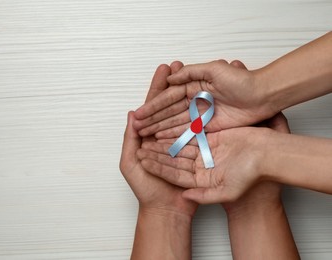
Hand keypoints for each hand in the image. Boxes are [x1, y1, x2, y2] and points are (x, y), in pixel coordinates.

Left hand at [120, 62, 197, 218]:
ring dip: (189, 92)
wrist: (168, 211)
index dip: (158, 88)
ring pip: (186, 113)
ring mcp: (183, 140)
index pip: (154, 107)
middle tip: (178, 64)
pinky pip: (200, 128)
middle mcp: (167, 135)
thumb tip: (131, 115)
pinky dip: (202, 112)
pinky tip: (206, 96)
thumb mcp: (131, 164)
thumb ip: (129, 139)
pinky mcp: (198, 149)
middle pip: (171, 105)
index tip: (163, 70)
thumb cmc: (147, 190)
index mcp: (150, 135)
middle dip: (174, 85)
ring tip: (193, 73)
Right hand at [133, 60, 275, 137]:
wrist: (262, 96)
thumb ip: (191, 73)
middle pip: (169, 113)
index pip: (168, 98)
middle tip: (137, 128)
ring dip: (160, 129)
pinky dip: (175, 137)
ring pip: (176, 124)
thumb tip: (170, 78)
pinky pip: (189, 133)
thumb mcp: (214, 69)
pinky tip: (162, 141)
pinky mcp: (209, 127)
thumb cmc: (241, 80)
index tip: (139, 114)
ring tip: (145, 136)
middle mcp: (195, 101)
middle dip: (152, 120)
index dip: (153, 107)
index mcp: (194, 86)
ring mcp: (201, 115)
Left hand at [137, 112, 289, 203]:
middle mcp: (200, 166)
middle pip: (173, 156)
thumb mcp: (227, 192)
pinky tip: (167, 121)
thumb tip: (185, 196)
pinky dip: (179, 127)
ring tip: (149, 128)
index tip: (142, 160)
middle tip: (140, 141)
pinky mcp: (212, 138)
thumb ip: (205, 196)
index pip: (173, 173)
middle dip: (156, 149)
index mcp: (200, 180)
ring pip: (180, 143)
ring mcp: (205, 151)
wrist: (270, 159)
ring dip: (165, 137)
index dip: (157, 166)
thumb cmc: (252, 177)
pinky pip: (191, 132)